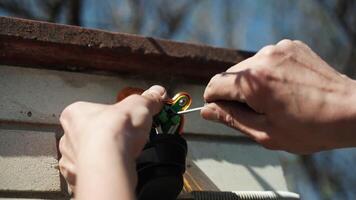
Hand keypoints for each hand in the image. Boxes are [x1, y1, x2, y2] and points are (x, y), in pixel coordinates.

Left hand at [59, 85, 165, 198]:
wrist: (109, 162)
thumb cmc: (113, 131)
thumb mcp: (139, 106)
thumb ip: (148, 99)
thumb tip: (157, 93)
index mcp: (75, 113)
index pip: (90, 111)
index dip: (108, 117)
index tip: (121, 121)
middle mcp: (68, 136)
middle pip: (86, 135)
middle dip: (102, 138)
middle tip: (121, 139)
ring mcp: (71, 159)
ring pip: (85, 157)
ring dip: (99, 157)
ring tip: (118, 156)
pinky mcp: (78, 179)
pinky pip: (88, 176)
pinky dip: (99, 174)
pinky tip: (112, 170)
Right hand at [202, 39, 355, 153]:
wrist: (351, 111)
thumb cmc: (311, 128)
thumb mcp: (265, 132)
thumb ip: (231, 119)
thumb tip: (207, 111)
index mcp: (253, 81)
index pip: (213, 85)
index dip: (214, 101)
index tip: (222, 112)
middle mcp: (263, 57)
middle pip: (229, 76)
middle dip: (235, 94)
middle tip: (256, 112)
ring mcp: (278, 49)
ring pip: (247, 67)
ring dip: (251, 83)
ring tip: (274, 100)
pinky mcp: (290, 46)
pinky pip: (265, 60)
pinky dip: (267, 73)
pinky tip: (283, 87)